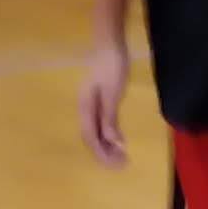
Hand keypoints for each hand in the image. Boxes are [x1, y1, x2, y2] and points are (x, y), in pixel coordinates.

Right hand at [80, 39, 129, 166]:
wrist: (110, 44)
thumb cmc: (111, 66)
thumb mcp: (112, 92)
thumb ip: (109, 117)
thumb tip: (111, 141)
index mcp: (85, 108)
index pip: (90, 137)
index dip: (102, 153)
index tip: (116, 164)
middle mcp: (85, 109)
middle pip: (91, 137)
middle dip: (105, 153)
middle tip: (122, 164)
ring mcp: (91, 105)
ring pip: (96, 131)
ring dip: (107, 145)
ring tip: (122, 157)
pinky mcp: (99, 100)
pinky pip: (102, 123)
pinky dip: (110, 135)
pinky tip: (119, 141)